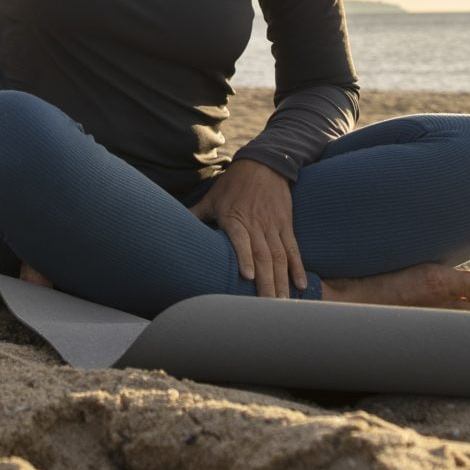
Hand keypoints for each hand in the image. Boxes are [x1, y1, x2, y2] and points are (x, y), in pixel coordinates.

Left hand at [192, 158, 302, 298]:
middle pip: (263, 256)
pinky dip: (297, 267)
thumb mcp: (211, 198)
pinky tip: (301, 284)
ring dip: (282, 280)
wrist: (264, 164)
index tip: (248, 276)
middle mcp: (256, 225)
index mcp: (235, 218)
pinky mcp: (286, 226)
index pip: (241, 240)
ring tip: (283, 302)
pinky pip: (293, 249)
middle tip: (269, 306)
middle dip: (267, 282)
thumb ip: (195, 215)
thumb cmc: (233, 184)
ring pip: (280, 257)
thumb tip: (169, 225)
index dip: (245, 258)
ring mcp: (273, 226)